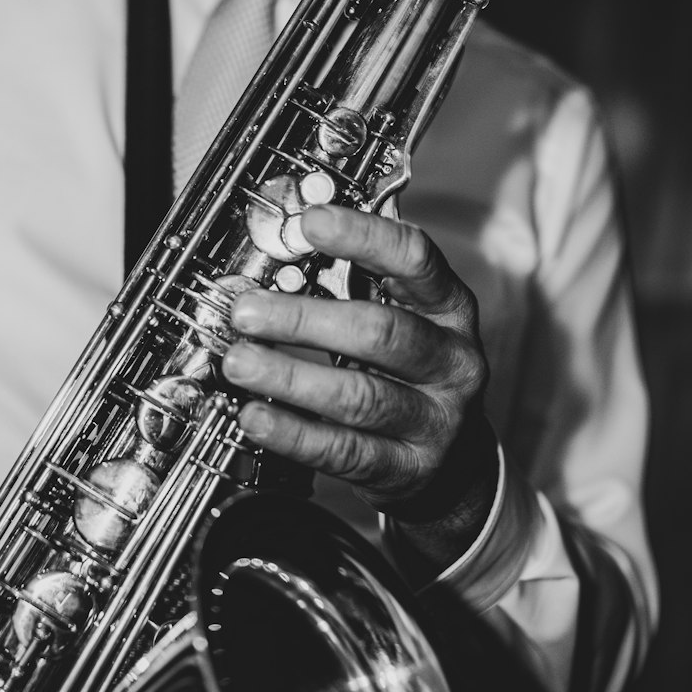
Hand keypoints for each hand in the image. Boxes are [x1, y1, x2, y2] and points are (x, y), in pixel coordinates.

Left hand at [222, 203, 498, 563]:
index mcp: (449, 306)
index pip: (415, 260)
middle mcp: (452, 360)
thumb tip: (282, 245)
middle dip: (304, 319)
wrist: (452, 457)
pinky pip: (345, 451)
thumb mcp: (403, 315)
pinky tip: (256, 417)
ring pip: (360, 397)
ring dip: (290, 377)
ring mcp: (436, 419)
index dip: (364, 236)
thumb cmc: (410, 368)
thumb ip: (356, 281)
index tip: (311, 222)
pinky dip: (293, 434)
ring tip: (239, 362)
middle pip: (380, 333)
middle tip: (246, 311)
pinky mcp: (408, 469)